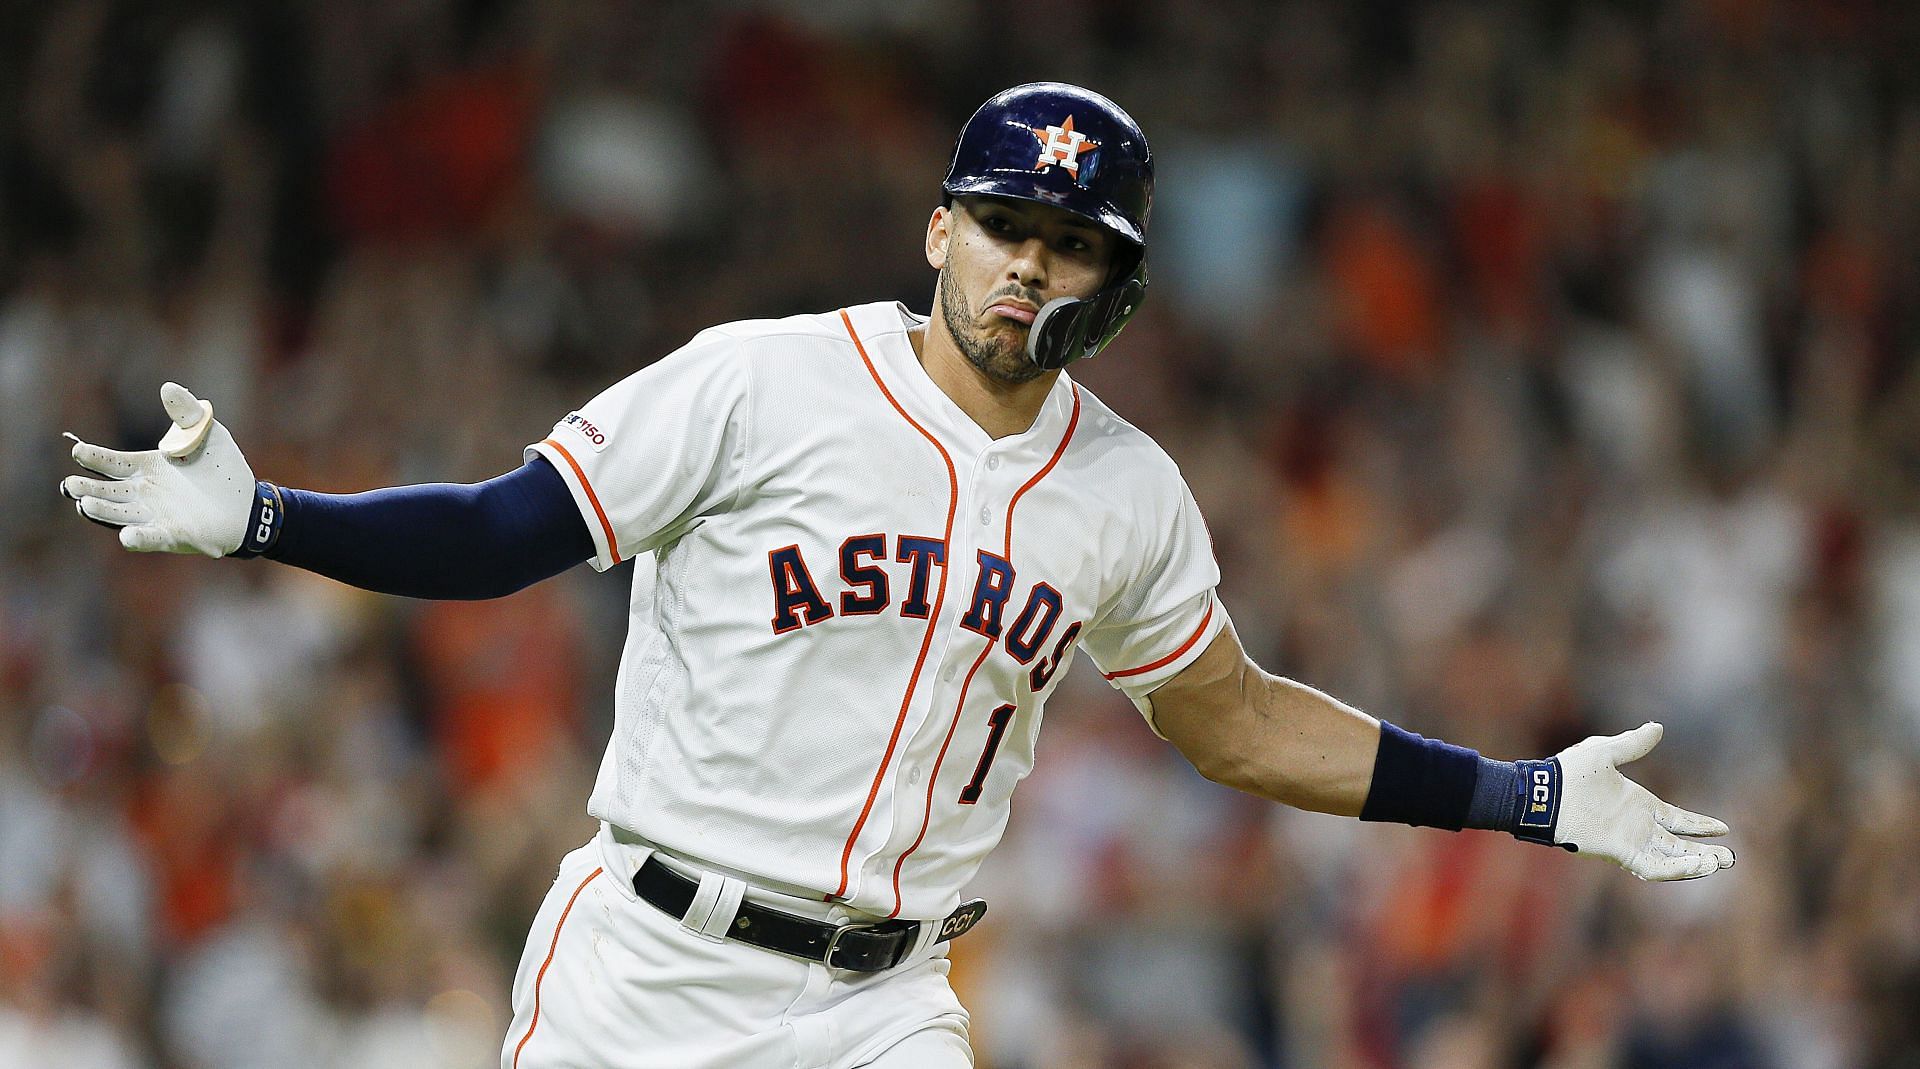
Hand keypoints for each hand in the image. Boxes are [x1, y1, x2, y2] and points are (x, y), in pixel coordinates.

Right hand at [60, 382, 255, 556]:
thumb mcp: (206, 432)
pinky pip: (152, 538)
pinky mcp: (174, 535)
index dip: (94, 457)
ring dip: (103, 511)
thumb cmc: (221, 467)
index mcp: (146, 467)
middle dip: (87, 489)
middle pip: (107, 492)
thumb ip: (186, 412)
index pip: (112, 462)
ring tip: (85, 505)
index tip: (78, 451)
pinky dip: (139, 538)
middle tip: (70, 487)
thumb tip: (167, 387)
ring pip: (121, 515)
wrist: (249, 502)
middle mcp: (144, 493)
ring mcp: (156, 515)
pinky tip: (127, 537)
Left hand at [1549, 722, 1733, 880]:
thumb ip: (1632, 744)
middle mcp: (1637, 826)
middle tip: (1731, 858)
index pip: (1677, 820)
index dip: (1699, 825)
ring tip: (1720, 862)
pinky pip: (1651, 867)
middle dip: (1705, 852)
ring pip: (1670, 858)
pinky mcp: (1618, 851)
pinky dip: (1674, 870)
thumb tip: (1657, 727)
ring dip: (1695, 863)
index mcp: (1638, 805)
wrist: (1543, 791)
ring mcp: (1629, 840)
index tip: (1724, 828)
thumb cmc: (1568, 772)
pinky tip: (1695, 866)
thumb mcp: (1606, 752)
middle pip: (1678, 845)